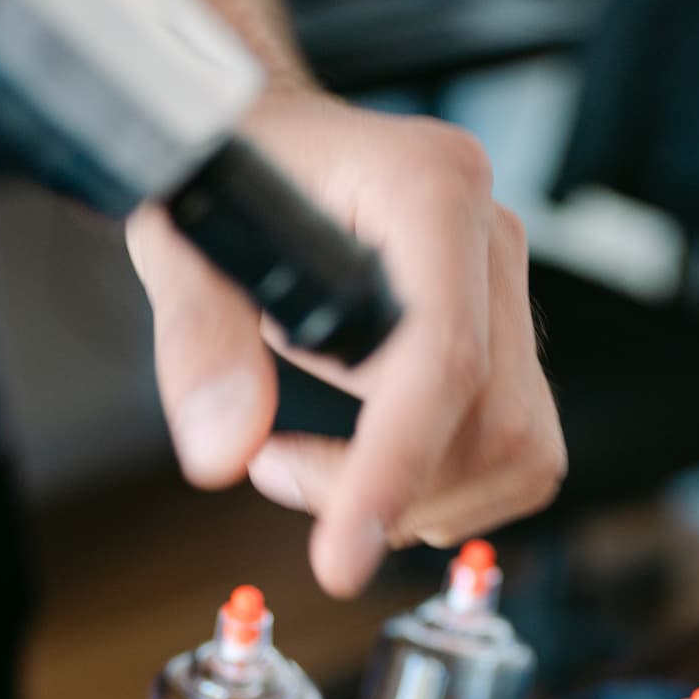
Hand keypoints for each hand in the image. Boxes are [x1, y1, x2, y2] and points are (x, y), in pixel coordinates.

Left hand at [126, 89, 566, 597]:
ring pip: (517, 450)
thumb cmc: (229, 171)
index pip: (443, 356)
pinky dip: (443, 486)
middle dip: (386, 487)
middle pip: (492, 422)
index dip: (395, 468)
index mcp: (426, 188)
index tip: (340, 558)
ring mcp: (507, 288)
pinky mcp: (507, 335)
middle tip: (273, 466)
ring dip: (417, 497)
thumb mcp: (180, 238)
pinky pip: (515, 449)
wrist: (267, 141)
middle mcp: (490, 237)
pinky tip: (366, 457)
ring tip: (310, 461)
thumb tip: (222, 451)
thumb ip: (199, 339)